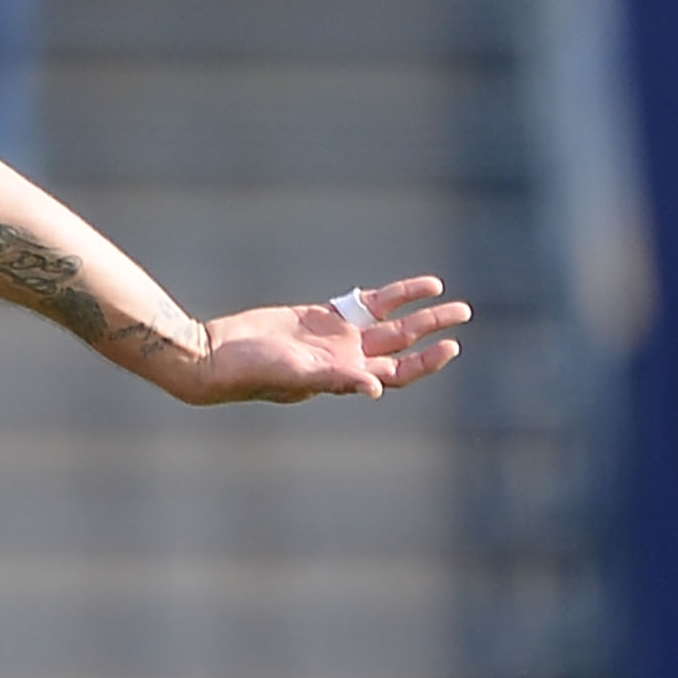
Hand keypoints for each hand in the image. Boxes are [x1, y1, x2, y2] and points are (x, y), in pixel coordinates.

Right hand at [164, 275, 468, 404]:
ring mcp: (336, 337)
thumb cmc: (251, 372)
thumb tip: (376, 389)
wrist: (215, 354)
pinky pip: (365, 304)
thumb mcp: (296, 375)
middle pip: (401, 345)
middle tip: (462, 312)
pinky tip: (416, 287)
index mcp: (344, 378)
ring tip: (447, 296)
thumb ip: (335, 379)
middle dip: (432, 329)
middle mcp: (346, 359)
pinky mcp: (321, 317)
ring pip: (388, 324)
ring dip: (418, 311)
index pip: (398, 373)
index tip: (450, 346)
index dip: (426, 362)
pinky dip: (391, 296)